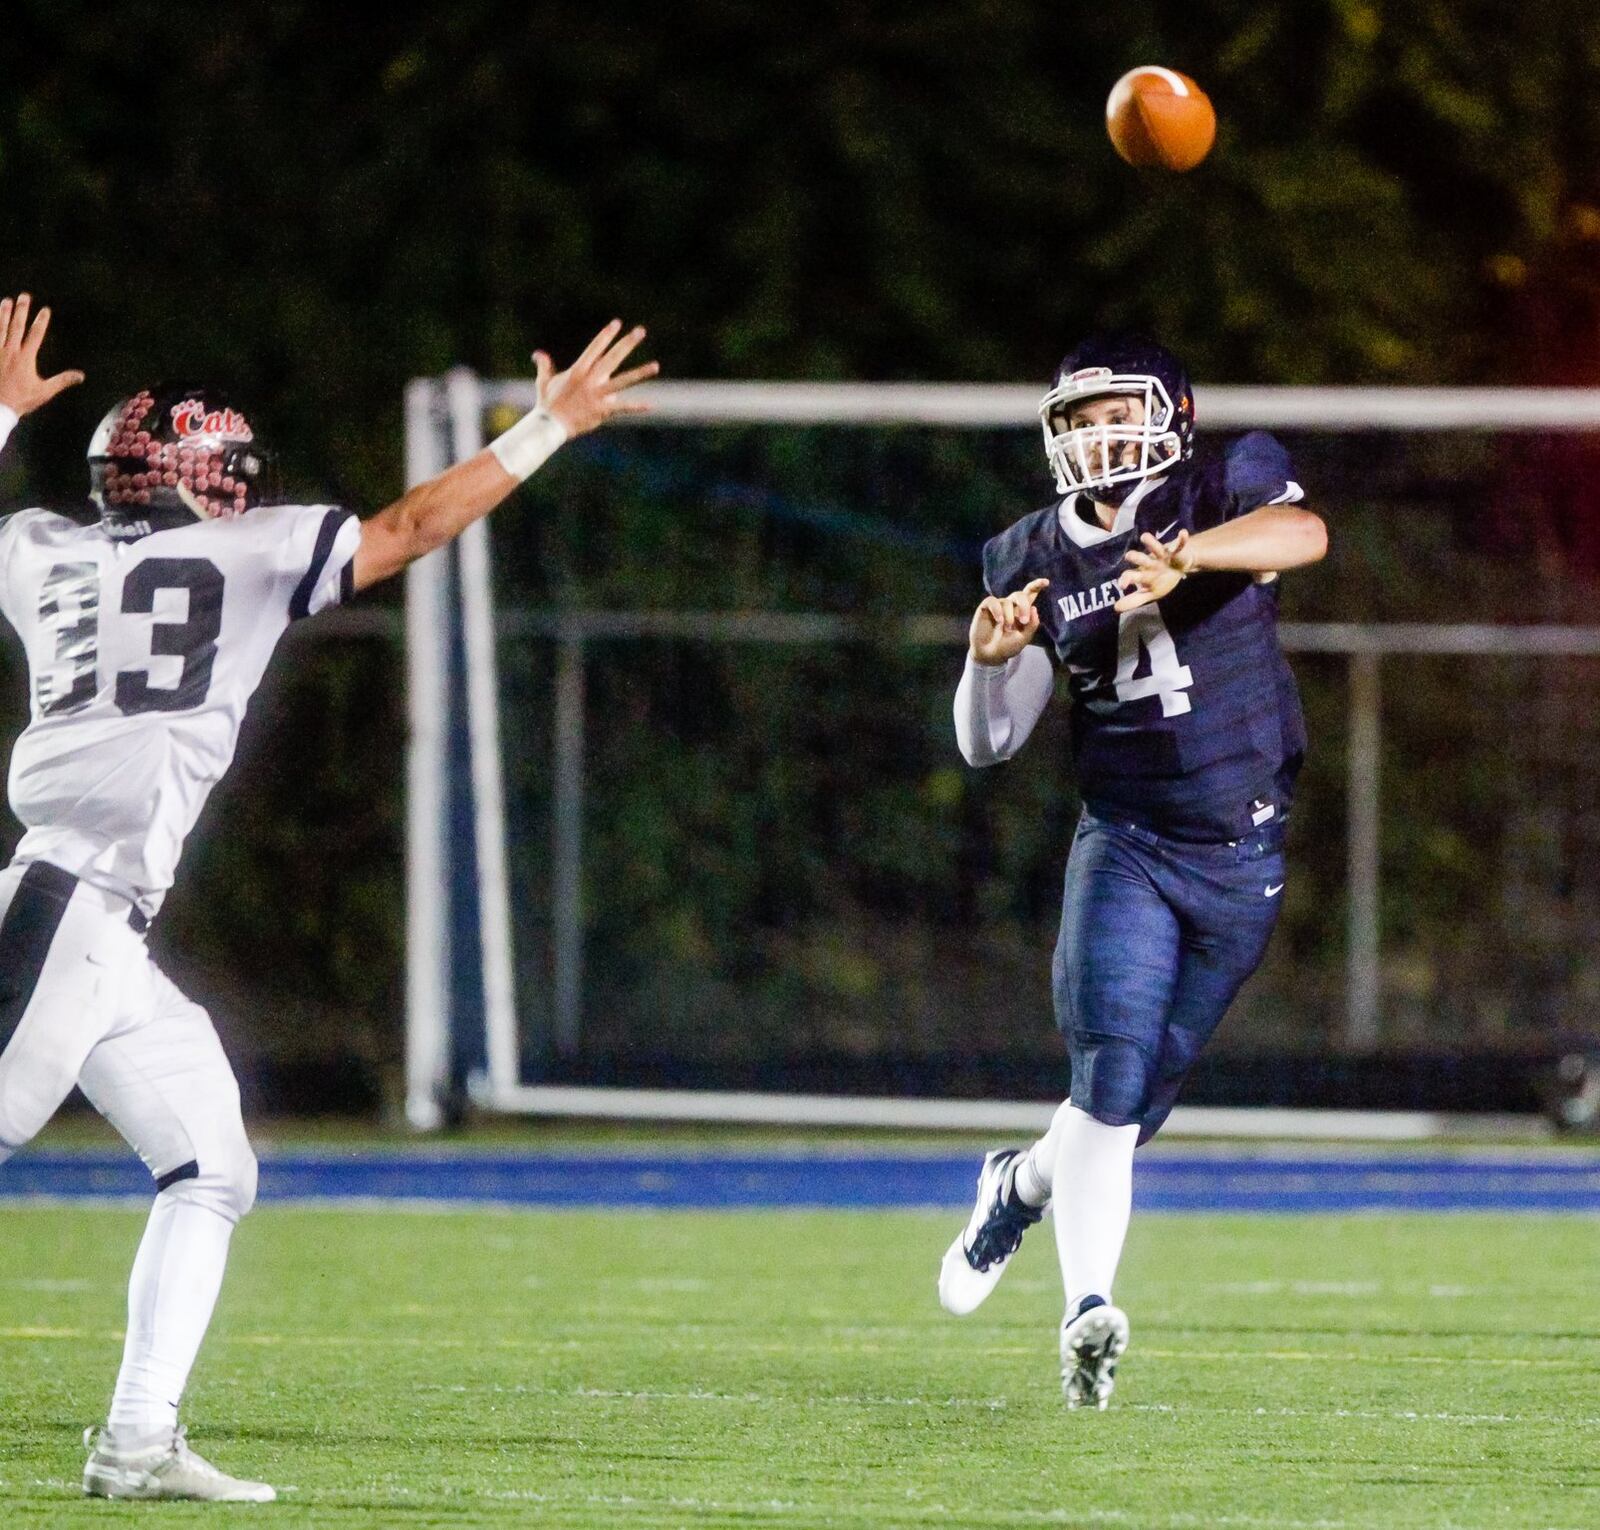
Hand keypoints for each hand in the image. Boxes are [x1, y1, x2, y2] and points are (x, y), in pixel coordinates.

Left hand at [0, 294, 83, 417]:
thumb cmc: (20, 399)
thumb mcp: (44, 392)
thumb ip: (62, 381)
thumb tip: (80, 375)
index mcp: (25, 357)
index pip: (35, 334)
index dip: (40, 321)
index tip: (44, 310)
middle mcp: (10, 350)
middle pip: (16, 326)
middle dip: (21, 310)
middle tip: (24, 296)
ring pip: (0, 328)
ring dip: (3, 313)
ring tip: (6, 301)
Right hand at [535, 319, 658, 437]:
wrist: (550, 425)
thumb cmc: (547, 404)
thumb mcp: (544, 382)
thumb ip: (544, 366)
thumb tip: (538, 354)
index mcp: (578, 370)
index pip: (595, 348)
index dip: (606, 335)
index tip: (617, 323)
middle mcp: (590, 380)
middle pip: (613, 358)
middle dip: (627, 343)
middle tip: (641, 331)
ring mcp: (597, 395)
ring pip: (622, 381)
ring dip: (640, 373)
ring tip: (656, 366)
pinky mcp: (602, 410)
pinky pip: (622, 408)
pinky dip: (636, 407)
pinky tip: (651, 405)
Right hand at [969, 578, 1048, 665]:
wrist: (990, 655)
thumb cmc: (1007, 646)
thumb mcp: (1024, 638)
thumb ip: (1032, 625)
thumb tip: (1034, 607)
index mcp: (1022, 611)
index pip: (1030, 594)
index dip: (1037, 585)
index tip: (1046, 582)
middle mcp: (1010, 606)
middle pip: (1020, 595)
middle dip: (1024, 606)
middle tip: (1024, 621)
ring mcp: (998, 606)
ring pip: (1007, 601)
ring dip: (1009, 616)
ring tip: (1007, 629)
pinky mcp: (986, 608)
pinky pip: (993, 601)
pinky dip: (997, 611)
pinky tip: (999, 621)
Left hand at [1115, 528, 1196, 611]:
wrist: (1179, 567)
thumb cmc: (1160, 580)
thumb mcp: (1149, 593)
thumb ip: (1134, 600)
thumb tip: (1116, 608)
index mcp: (1142, 574)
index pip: (1131, 576)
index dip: (1126, 579)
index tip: (1122, 585)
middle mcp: (1149, 563)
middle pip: (1141, 560)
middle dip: (1136, 558)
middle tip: (1129, 556)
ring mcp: (1162, 556)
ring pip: (1155, 548)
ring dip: (1150, 543)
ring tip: (1144, 537)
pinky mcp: (1175, 551)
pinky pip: (1179, 544)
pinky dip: (1181, 539)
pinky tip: (1183, 533)